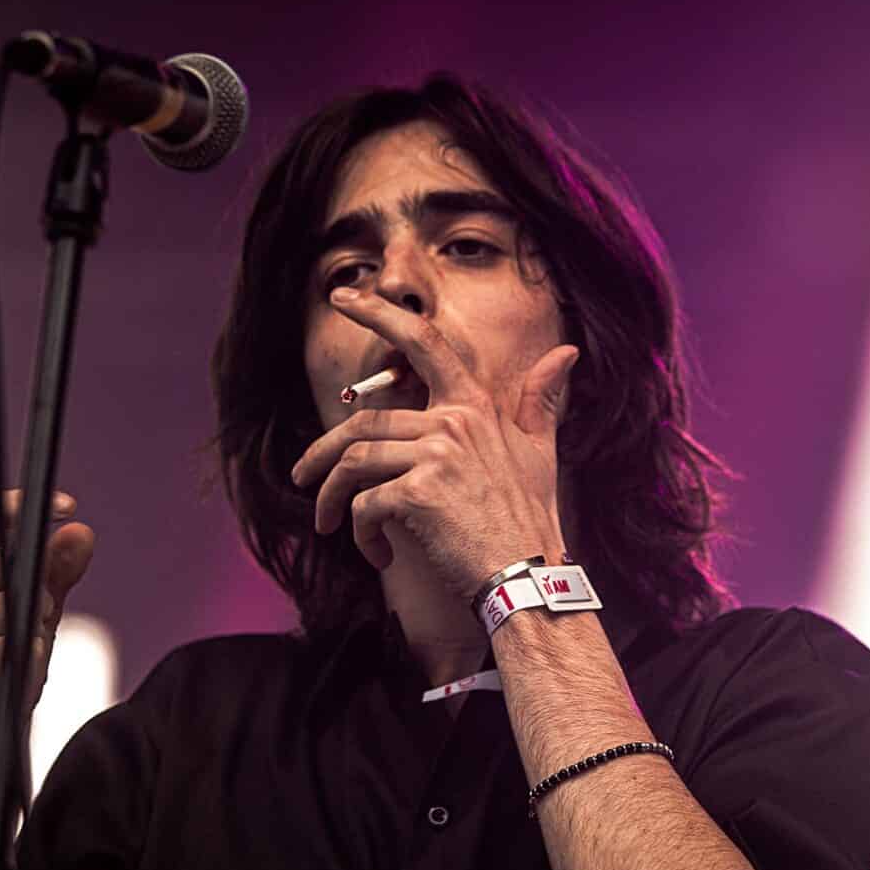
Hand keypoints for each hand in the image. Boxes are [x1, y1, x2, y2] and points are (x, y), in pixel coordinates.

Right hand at [0, 489, 96, 787]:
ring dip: (30, 631)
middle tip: (14, 636)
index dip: (19, 504)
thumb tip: (79, 532)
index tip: (66, 506)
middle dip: (33, 596)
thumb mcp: (28, 612)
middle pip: (5, 564)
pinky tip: (3, 679)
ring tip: (5, 660)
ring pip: (16, 601)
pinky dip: (29, 658)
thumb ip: (52, 569)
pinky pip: (19, 638)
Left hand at [289, 286, 579, 598]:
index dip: (379, 313)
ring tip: (329, 525)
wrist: (527, 575)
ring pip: (354, 463)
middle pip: (364, 423)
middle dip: (322, 454)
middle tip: (303, 478)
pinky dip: (361, 534)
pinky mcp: (419, 494)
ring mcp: (436, 456)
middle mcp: (453, 422)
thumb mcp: (541, 452)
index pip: (423, 343)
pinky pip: (365, 506)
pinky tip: (379, 554)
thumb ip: (540, 401)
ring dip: (332, 498)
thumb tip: (566, 352)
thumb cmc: (530, 518)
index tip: (342, 295)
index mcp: (474, 406)